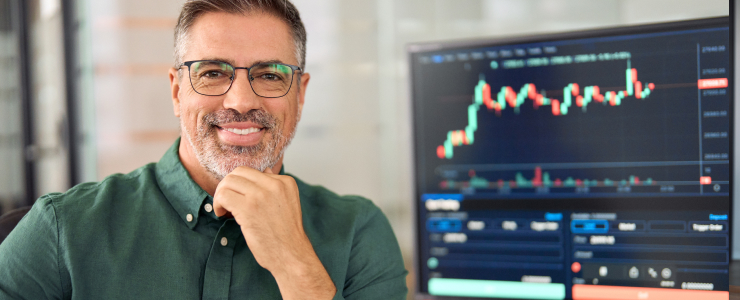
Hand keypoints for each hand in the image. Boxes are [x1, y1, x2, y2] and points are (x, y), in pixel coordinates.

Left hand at [213, 166, 335, 298]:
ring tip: (224, 209)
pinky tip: (222, 214)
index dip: (241, 186)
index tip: (240, 200)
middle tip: (227, 202)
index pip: (254, 172)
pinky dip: (218, 203)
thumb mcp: (287, 203)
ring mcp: (261, 195)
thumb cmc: (286, 235)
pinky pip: (223, 195)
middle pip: (239, 172)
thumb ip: (276, 188)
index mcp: (286, 182)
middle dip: (228, 186)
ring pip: (229, 181)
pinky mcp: (249, 208)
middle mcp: (275, 184)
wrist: (292, 255)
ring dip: (221, 194)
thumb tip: (266, 172)